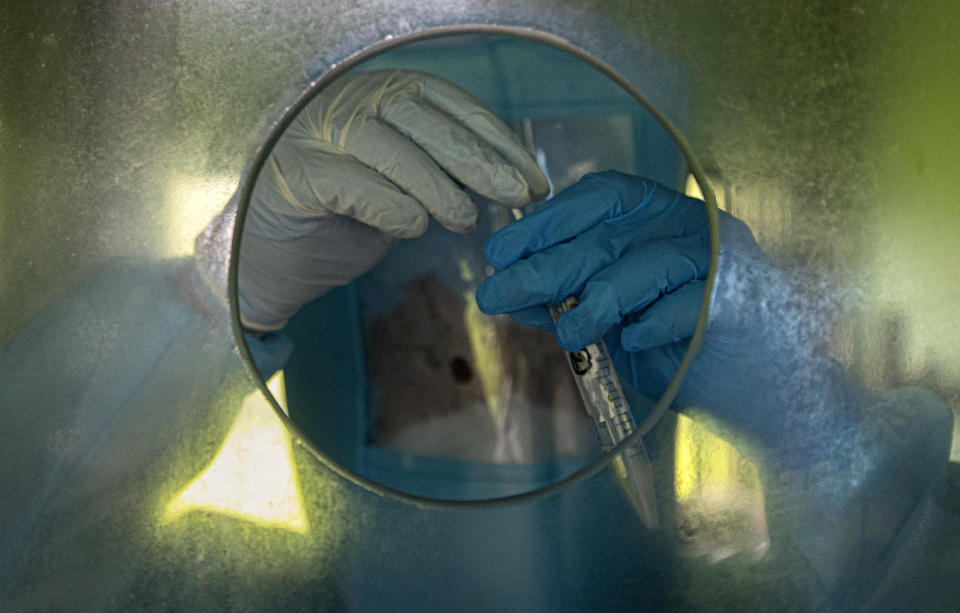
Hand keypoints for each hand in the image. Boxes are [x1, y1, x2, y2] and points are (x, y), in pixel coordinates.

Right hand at [237, 69, 548, 330]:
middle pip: (424, 118)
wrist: (264, 263)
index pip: (448, 102)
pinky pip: (358, 186)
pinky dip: (394, 209)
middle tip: (517, 195)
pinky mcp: (293, 174)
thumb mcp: (402, 192)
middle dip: (479, 158)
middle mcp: (345, 102)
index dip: (496, 138)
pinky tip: (410, 228)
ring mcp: (315, 134)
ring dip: (439, 187)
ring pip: (392, 148)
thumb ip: (441, 174)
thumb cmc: (339, 224)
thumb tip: (507, 180)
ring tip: (463, 220)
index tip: (533, 178)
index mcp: (377, 96)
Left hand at [475, 170, 778, 442]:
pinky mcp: (743, 302)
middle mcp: (689, 225)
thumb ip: (571, 298)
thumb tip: (510, 291)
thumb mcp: (615, 317)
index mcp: (659, 215)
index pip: (599, 197)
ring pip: (644, 267)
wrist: (757, 385)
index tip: (500, 251)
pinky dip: (655, 324)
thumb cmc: (681, 341)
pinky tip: (634, 340)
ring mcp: (719, 261)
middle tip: (499, 292)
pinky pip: (688, 306)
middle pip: (607, 237)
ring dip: (596, 303)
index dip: (546, 221)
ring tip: (566, 334)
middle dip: (546, 267)